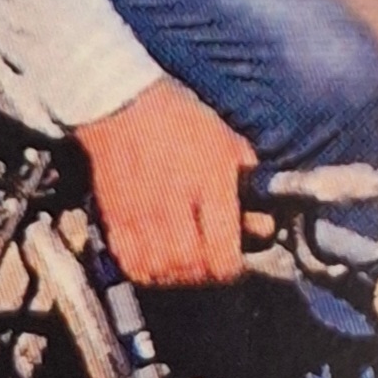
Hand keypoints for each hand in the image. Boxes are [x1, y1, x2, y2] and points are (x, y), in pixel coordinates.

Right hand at [75, 79, 254, 284]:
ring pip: (160, 268)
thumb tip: (262, 223)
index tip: (233, 262)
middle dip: (205, 273)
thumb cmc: (180, 120)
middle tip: (209, 263)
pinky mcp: (115, 215)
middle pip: (191, 265)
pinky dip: (145, 270)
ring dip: (176, 274)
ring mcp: (142, 212)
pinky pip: (129, 261)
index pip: (223, 249)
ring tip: (183, 264)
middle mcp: (175, 202)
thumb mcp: (226, 140)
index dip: (232, 267)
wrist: (123, 103)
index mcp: (209, 182)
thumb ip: (249, 181)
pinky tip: (155, 260)